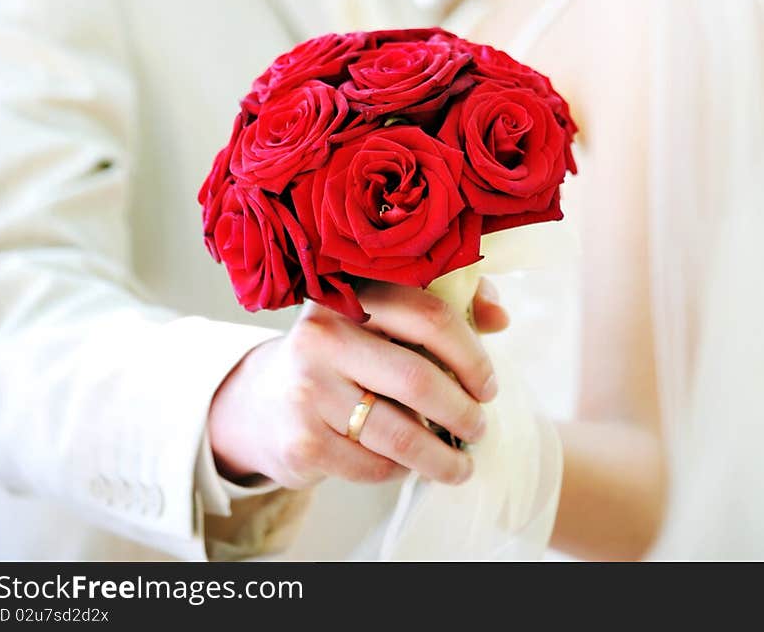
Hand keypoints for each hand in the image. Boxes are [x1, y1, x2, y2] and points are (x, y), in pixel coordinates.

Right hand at [208, 278, 505, 490]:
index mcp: (352, 294)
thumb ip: (445, 305)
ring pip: (401, 433)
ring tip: (460, 465)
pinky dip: (402, 470)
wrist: (264, 400)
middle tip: (479, 427)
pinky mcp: (303, 440)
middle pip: (419, 379)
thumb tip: (499, 316)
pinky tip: (409, 464)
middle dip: (462, 412)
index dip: (471, 355)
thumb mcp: (384, 318)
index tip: (487, 385)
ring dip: (442, 457)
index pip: (429, 316)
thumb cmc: (345, 353)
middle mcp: (324, 336)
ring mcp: (309, 390)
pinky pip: (375, 465)